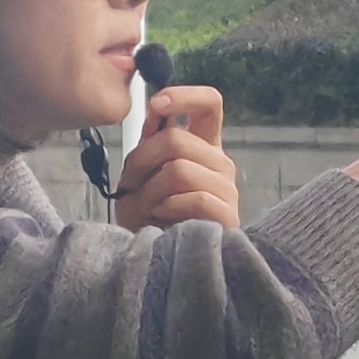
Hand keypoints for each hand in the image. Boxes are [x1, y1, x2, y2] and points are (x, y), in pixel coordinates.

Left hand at [110, 81, 239, 235]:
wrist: (162, 262)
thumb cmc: (152, 218)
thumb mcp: (143, 174)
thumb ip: (152, 141)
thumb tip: (155, 107)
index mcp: (203, 147)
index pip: (209, 104)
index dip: (184, 96)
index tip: (156, 104)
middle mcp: (220, 163)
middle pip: (177, 138)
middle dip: (141, 160)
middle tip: (130, 184)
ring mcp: (227, 189)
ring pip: (179, 169)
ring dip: (151, 191)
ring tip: (148, 209)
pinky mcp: (228, 215)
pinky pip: (193, 197)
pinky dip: (167, 208)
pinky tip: (162, 221)